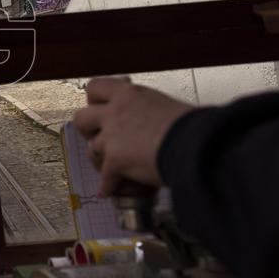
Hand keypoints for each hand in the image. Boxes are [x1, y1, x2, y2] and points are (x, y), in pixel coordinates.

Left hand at [72, 77, 193, 196]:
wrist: (197, 145)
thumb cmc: (193, 126)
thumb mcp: (166, 105)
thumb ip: (149, 110)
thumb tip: (153, 119)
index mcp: (129, 94)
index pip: (96, 87)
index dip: (94, 100)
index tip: (99, 107)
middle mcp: (116, 112)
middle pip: (81, 117)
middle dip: (86, 129)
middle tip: (96, 135)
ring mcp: (112, 136)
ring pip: (91, 148)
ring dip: (100, 158)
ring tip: (108, 165)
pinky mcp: (115, 160)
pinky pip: (105, 178)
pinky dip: (108, 186)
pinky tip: (110, 190)